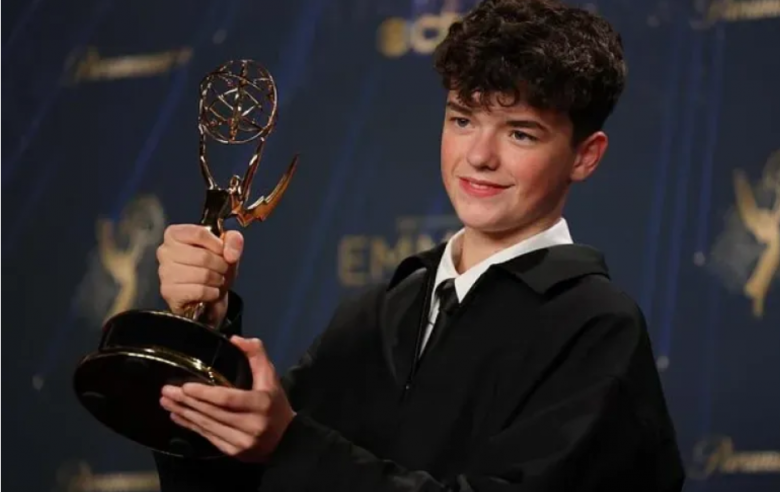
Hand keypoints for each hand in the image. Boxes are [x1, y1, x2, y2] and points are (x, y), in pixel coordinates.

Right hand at [156, 224, 243, 326]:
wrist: (208, 295)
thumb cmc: (213, 267)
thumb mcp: (227, 248)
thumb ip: (233, 240)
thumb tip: (230, 254)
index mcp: (175, 234)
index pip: (199, 233)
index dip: (217, 244)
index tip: (223, 252)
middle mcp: (165, 251)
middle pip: (203, 256)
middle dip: (220, 265)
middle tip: (222, 269)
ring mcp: (165, 272)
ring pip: (203, 275)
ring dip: (217, 279)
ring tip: (216, 280)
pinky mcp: (169, 292)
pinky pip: (200, 291)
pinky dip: (212, 293)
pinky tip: (210, 291)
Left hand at [160, 336, 295, 462]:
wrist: (287, 441)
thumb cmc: (275, 405)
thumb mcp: (271, 377)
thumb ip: (256, 355)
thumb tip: (235, 339)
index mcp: (260, 404)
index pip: (228, 399)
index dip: (205, 394)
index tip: (185, 387)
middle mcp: (250, 425)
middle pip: (212, 412)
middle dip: (187, 402)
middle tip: (166, 391)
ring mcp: (240, 442)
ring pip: (206, 426)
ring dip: (183, 414)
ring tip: (166, 403)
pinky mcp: (233, 452)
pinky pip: (207, 437)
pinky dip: (190, 426)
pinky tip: (177, 417)